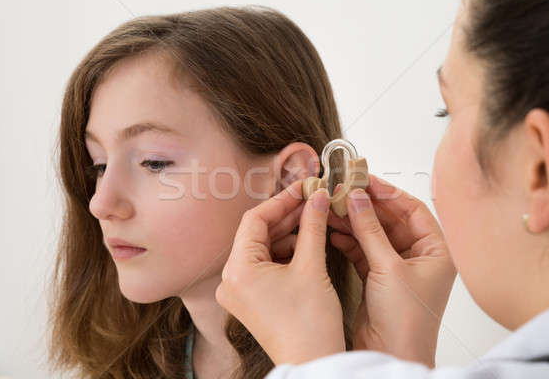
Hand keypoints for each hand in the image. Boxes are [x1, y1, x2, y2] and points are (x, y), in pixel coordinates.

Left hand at [215, 181, 344, 364]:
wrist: (313, 363)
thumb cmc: (309, 325)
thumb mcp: (312, 267)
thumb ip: (312, 226)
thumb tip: (316, 198)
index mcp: (238, 270)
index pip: (255, 220)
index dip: (282, 200)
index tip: (304, 188)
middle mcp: (231, 280)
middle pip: (258, 233)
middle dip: (287, 216)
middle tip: (312, 199)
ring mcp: (239, 291)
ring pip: (263, 247)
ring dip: (288, 233)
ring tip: (314, 218)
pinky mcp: (251, 298)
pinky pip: (266, 264)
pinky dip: (285, 251)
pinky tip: (307, 241)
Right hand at [328, 175, 455, 367]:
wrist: (391, 355)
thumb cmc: (406, 322)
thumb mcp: (389, 268)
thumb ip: (371, 231)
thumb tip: (359, 199)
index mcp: (436, 251)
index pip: (413, 210)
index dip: (389, 194)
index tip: (366, 180)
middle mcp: (419, 257)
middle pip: (391, 220)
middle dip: (366, 206)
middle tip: (345, 191)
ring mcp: (397, 267)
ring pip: (374, 234)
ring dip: (354, 221)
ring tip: (334, 207)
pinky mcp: (378, 278)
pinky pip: (363, 250)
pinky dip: (349, 240)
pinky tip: (334, 230)